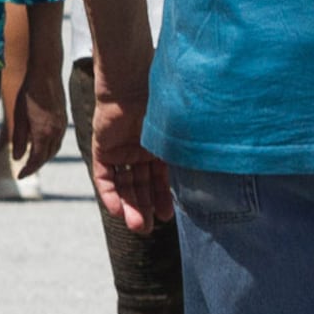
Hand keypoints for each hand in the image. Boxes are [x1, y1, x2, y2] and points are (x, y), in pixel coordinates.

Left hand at [6, 69, 68, 177]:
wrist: (46, 72)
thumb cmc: (29, 92)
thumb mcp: (19, 115)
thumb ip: (19, 138)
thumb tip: (17, 158)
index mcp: (44, 133)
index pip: (36, 160)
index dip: (28, 170)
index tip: (19, 176)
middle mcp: (56, 132)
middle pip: (47, 157)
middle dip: (36, 166)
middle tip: (24, 171)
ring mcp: (62, 125)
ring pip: (54, 149)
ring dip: (44, 157)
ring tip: (32, 161)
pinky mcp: (64, 119)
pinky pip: (58, 140)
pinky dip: (50, 147)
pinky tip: (42, 145)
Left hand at [87, 81, 173, 233]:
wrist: (131, 85)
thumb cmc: (161, 106)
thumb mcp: (177, 136)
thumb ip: (186, 156)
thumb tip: (209, 177)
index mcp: (161, 146)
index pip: (160, 178)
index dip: (162, 198)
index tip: (168, 216)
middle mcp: (141, 150)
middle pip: (141, 185)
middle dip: (145, 207)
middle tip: (148, 229)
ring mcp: (122, 150)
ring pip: (125, 184)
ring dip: (130, 206)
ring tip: (138, 226)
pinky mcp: (103, 148)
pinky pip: (105, 177)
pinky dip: (110, 194)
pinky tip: (118, 211)